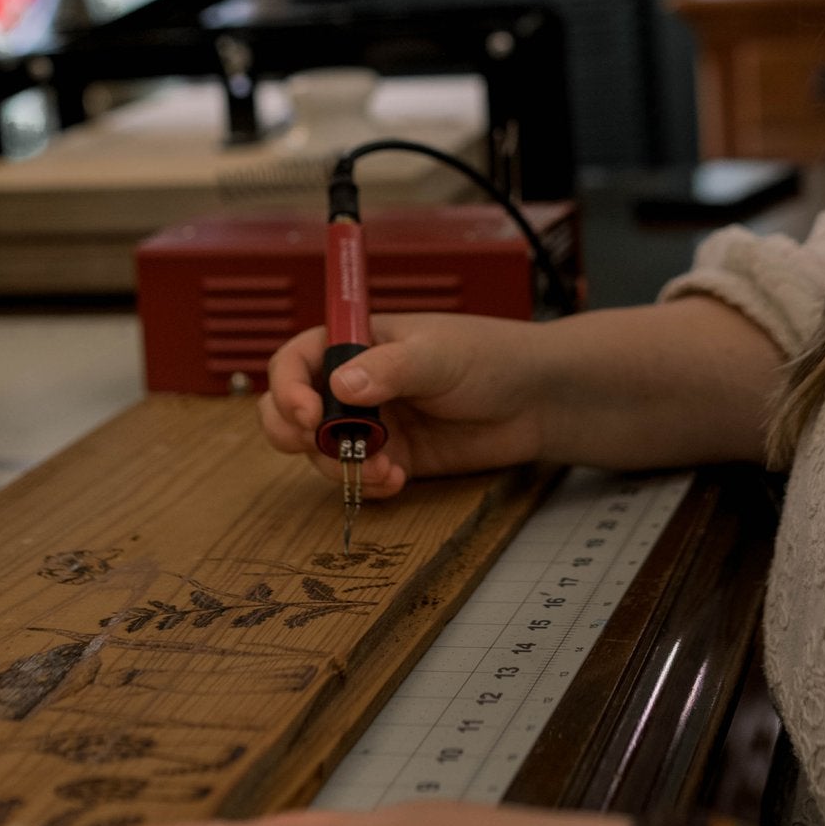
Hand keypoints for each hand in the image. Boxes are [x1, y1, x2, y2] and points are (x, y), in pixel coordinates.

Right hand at [259, 313, 550, 501]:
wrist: (536, 400)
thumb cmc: (490, 356)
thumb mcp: (438, 355)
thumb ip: (389, 368)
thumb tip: (340, 385)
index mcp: (356, 340)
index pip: (295, 361)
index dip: (288, 388)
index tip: (309, 416)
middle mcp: (355, 381)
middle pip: (292, 410)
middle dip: (298, 435)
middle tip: (328, 446)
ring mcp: (372, 421)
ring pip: (322, 452)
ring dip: (340, 466)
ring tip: (383, 468)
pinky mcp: (393, 456)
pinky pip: (358, 476)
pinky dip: (367, 484)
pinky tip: (396, 480)